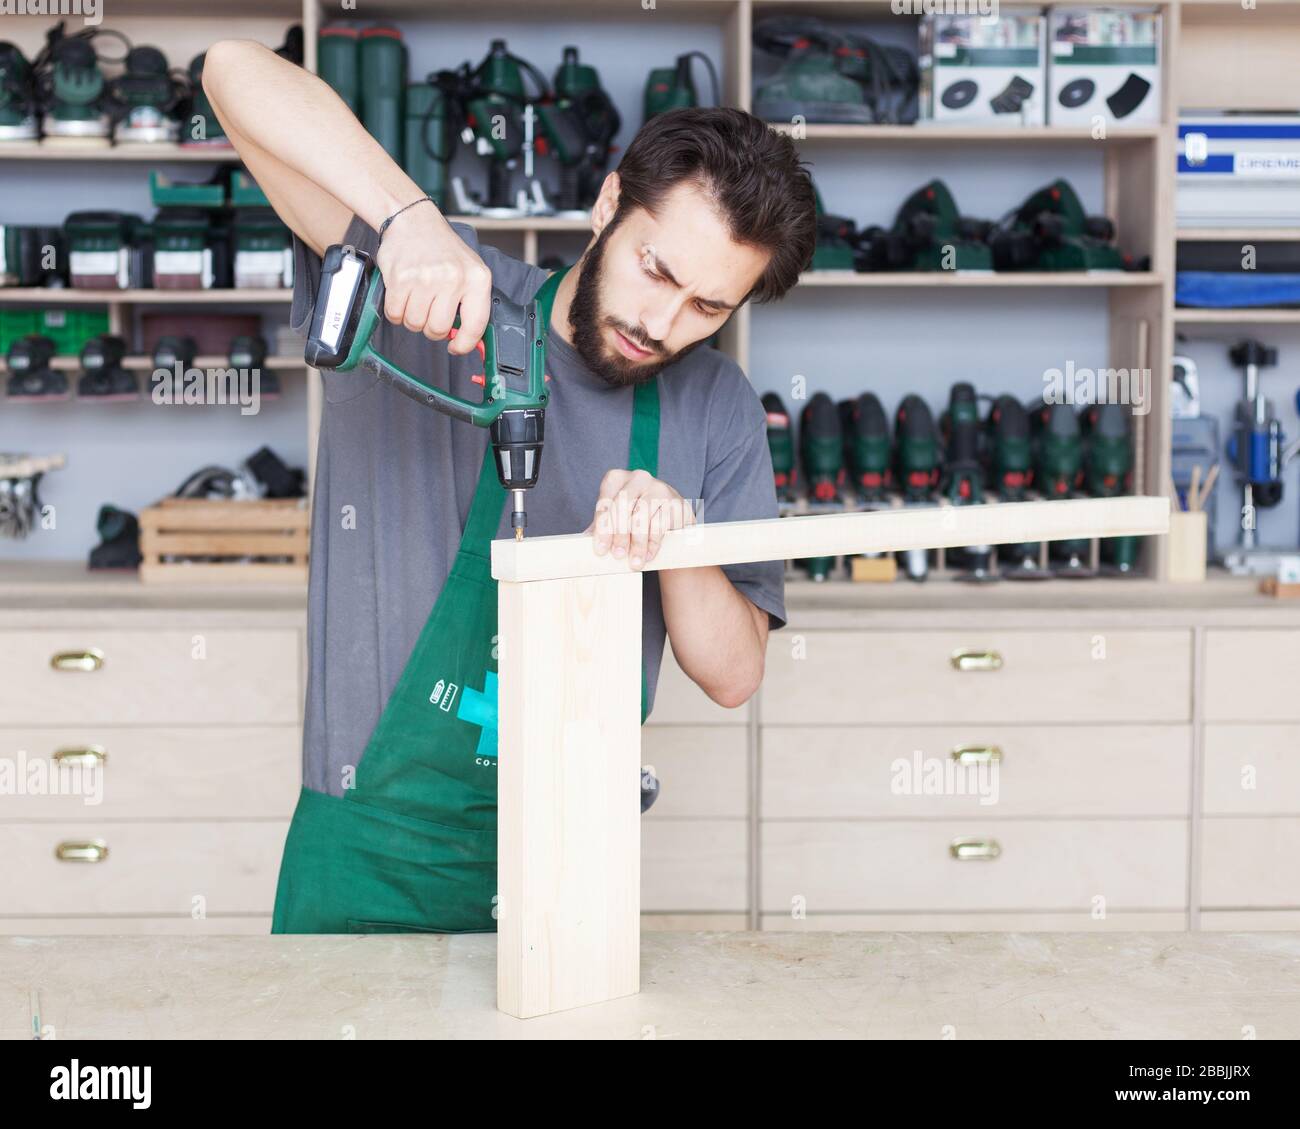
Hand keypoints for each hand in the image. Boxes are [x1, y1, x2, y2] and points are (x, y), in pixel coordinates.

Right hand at [373, 206, 491, 356]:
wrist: (413, 221)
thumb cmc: (443, 250)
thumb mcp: (470, 271)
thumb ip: (472, 304)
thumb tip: (465, 339)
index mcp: (477, 279)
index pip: (475, 326)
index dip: (464, 344)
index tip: (456, 347)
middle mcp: (453, 279)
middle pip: (438, 330)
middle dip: (432, 328)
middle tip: (430, 311)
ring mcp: (425, 278)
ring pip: (415, 324)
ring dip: (413, 318)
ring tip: (417, 298)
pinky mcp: (400, 279)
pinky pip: (395, 314)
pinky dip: (396, 311)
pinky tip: (403, 295)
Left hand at [585, 469, 696, 569]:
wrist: (672, 517)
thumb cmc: (638, 517)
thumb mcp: (618, 517)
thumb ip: (602, 526)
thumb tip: (583, 541)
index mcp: (617, 479)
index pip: (605, 501)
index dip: (602, 527)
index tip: (600, 550)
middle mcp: (638, 478)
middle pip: (623, 505)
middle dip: (619, 534)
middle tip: (617, 556)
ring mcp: (659, 488)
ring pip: (642, 516)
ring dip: (637, 543)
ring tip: (634, 562)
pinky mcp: (675, 502)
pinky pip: (660, 524)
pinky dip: (653, 543)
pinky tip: (648, 556)